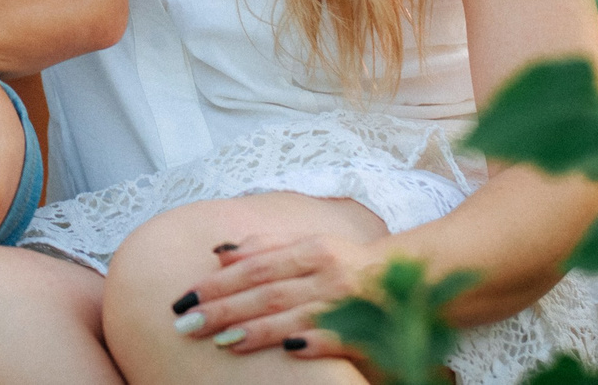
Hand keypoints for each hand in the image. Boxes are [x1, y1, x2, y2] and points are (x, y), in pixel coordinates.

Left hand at [172, 232, 385, 356]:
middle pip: (267, 292)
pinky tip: (288, 353)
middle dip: (225, 309)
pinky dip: (314, 343)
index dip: (218, 282)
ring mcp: (347, 303)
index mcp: (311, 249)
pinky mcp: (367, 330)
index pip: (255, 266)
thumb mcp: (309, 244)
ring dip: (259, 330)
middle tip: (187, 324)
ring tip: (223, 342)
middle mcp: (327, 274)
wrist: (411, 278)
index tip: (185, 297)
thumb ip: (265, 246)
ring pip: (296, 316)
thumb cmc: (347, 262)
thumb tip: (219, 253)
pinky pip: (337, 337)